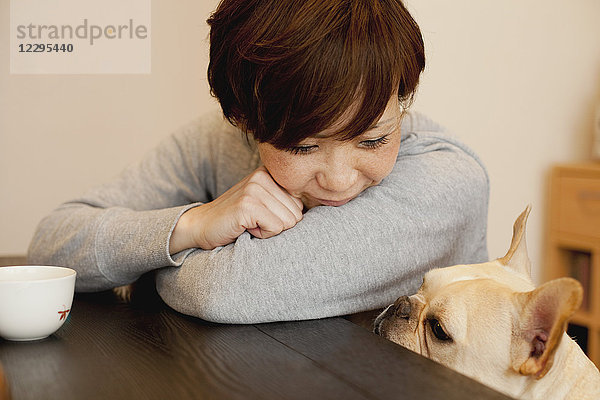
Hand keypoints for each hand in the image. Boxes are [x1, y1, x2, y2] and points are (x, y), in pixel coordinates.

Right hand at [169, 167, 303, 251]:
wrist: (200, 227)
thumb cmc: (237, 221)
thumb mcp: (265, 206)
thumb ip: (287, 203)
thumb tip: (324, 206)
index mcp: (271, 173)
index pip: (301, 205)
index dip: (282, 219)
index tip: (261, 217)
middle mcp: (264, 175)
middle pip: (297, 215)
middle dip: (277, 226)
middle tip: (253, 222)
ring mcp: (255, 187)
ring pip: (288, 222)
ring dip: (269, 231)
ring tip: (249, 224)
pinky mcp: (248, 203)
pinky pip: (276, 228)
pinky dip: (261, 235)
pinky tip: (244, 228)